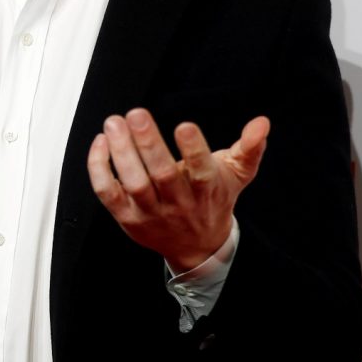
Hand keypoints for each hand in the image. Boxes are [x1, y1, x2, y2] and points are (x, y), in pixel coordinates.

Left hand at [87, 108, 268, 271]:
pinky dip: (99, 168)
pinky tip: (101, 143)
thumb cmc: (213, 200)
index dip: (193, 150)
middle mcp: (178, 203)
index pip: (201, 172)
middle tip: (137, 114)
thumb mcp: (236, 175)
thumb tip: (262, 122)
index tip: (184, 126)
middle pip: (162, 175)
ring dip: (121, 152)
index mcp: (206, 191)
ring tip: (114, 123)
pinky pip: (107, 193)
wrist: (197, 247)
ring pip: (134, 183)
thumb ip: (249, 148)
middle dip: (148, 143)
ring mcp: (150, 212)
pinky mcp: (126, 216)